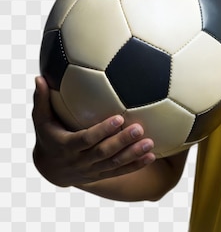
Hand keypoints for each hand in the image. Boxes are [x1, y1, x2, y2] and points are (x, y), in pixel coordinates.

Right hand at [32, 76, 155, 187]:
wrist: (50, 169)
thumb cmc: (48, 135)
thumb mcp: (41, 120)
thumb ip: (42, 100)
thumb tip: (39, 77)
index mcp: (66, 146)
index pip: (85, 139)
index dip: (101, 131)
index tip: (118, 118)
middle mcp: (79, 161)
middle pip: (103, 152)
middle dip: (121, 141)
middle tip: (139, 129)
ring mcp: (91, 170)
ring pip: (114, 164)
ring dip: (132, 154)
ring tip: (150, 143)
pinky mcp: (101, 174)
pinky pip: (119, 172)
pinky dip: (135, 165)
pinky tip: (151, 156)